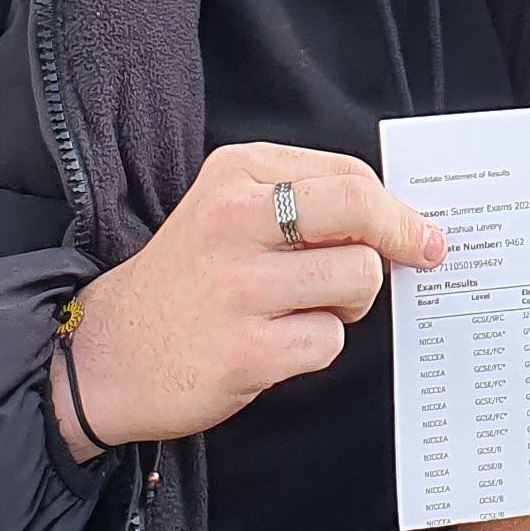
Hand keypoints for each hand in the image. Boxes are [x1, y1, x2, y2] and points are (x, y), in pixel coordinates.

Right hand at [60, 143, 444, 459]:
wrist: (106, 355)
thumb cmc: (184, 282)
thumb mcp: (226, 212)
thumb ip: (302, 204)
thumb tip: (398, 221)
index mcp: (235, 175)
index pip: (347, 175)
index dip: (393, 206)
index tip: (415, 228)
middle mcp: (235, 220)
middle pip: (361, 211)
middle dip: (405, 235)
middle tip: (424, 253)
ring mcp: (240, 286)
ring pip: (358, 279)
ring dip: (352, 302)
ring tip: (310, 308)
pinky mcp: (247, 349)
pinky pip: (329, 340)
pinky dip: (317, 345)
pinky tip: (278, 344)